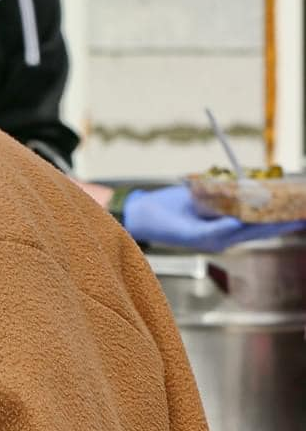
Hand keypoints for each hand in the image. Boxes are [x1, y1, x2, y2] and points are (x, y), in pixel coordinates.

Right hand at [123, 185, 305, 252]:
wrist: (141, 214)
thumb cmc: (161, 223)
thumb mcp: (189, 229)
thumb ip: (216, 231)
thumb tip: (241, 226)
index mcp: (220, 239)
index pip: (258, 230)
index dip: (280, 222)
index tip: (298, 216)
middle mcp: (224, 232)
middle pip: (262, 224)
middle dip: (285, 216)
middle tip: (305, 210)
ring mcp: (220, 219)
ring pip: (255, 214)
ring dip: (276, 208)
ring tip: (297, 205)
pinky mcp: (215, 208)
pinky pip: (241, 202)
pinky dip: (258, 197)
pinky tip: (271, 192)